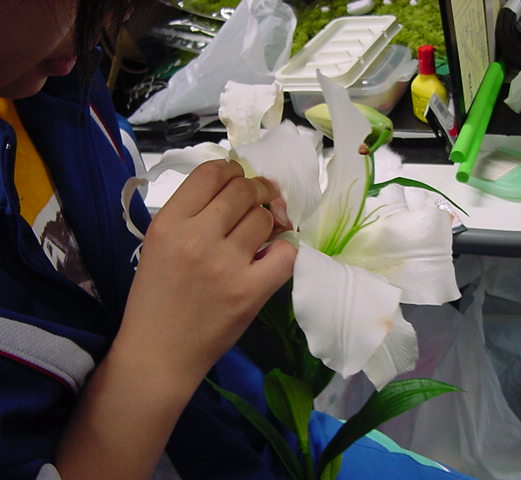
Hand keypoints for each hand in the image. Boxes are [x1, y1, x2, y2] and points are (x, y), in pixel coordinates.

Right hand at [115, 159, 296, 384]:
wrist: (158, 354)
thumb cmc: (155, 299)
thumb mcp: (158, 245)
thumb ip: (190, 214)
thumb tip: (234, 188)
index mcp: (168, 224)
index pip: (210, 173)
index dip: (231, 170)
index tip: (238, 178)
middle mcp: (197, 238)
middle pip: (242, 191)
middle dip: (256, 190)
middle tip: (260, 199)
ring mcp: (226, 265)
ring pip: (264, 219)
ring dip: (267, 221)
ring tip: (261, 233)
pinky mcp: (250, 291)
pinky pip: (285, 253)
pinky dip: (284, 250)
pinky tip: (272, 256)